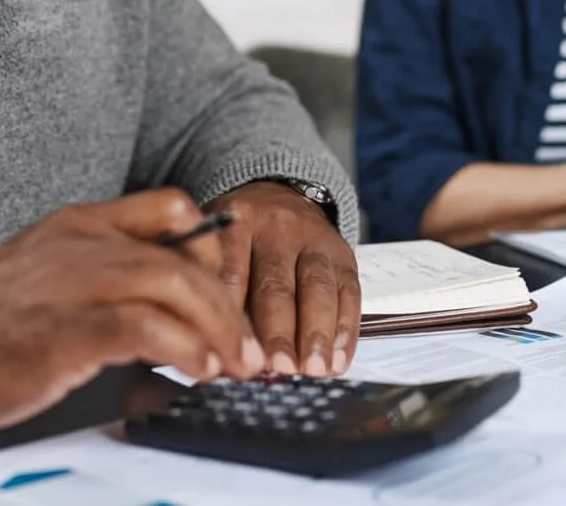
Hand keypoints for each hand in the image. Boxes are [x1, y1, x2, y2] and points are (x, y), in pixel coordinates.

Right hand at [0, 190, 263, 431]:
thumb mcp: (48, 274)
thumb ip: (101, 273)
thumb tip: (164, 304)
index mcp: (80, 223)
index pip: (171, 207)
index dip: (213, 246)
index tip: (225, 291)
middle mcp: (83, 244)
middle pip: (185, 257)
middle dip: (227, 307)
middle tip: (246, 349)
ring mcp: (74, 284)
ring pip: (173, 285)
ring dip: (216, 329)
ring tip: (230, 365)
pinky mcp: (65, 332)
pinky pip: (145, 329)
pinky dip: (183, 349)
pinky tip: (195, 370)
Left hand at [208, 181, 359, 377]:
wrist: (282, 196)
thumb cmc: (241, 237)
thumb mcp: (217, 243)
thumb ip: (216, 288)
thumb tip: (218, 352)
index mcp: (236, 225)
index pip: (233, 271)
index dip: (234, 314)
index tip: (234, 351)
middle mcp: (276, 229)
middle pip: (276, 284)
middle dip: (279, 331)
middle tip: (279, 367)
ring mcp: (314, 240)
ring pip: (317, 288)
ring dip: (317, 333)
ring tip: (314, 370)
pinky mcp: (343, 255)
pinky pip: (349, 293)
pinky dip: (345, 331)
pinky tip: (338, 361)